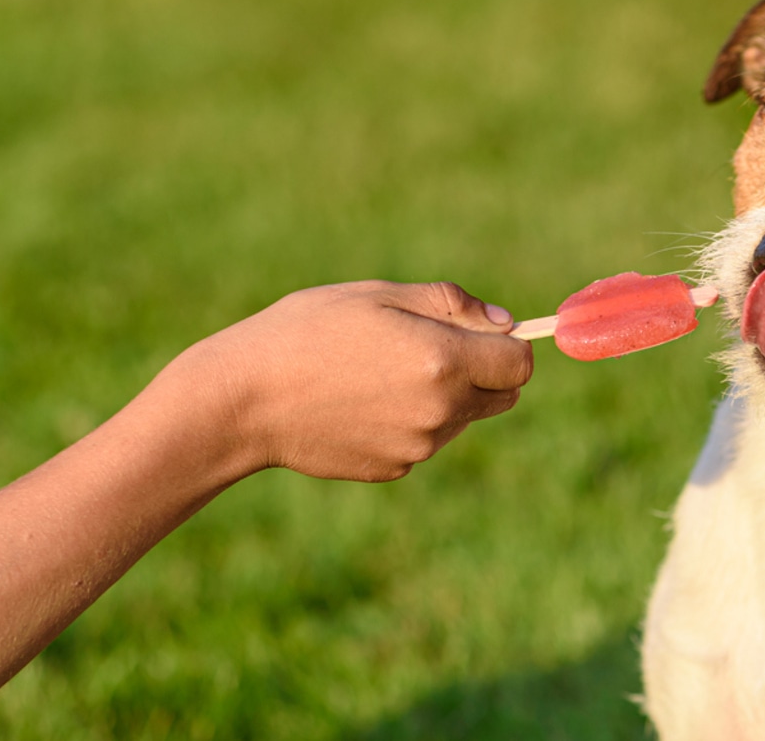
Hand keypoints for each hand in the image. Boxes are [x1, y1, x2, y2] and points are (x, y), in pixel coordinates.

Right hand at [153, 281, 533, 482]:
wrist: (244, 401)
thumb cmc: (307, 331)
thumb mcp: (379, 296)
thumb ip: (451, 305)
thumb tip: (505, 323)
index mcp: (444, 360)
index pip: (520, 363)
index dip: (508, 345)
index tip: (481, 334)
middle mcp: (441, 410)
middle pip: (503, 396)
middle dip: (485, 371)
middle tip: (432, 348)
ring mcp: (419, 446)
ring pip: (464, 418)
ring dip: (447, 396)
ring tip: (382, 373)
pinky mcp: (395, 468)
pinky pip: (426, 440)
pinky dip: (411, 422)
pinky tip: (362, 403)